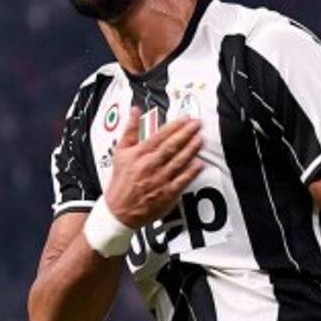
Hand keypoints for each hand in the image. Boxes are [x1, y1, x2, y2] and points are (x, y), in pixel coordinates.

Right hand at [104, 107, 202, 228]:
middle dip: (187, 133)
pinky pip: (182, 181)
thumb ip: (130, 129)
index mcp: (139, 154)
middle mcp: (150, 166)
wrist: (119, 210)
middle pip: (172, 146)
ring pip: (179, 161)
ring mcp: (159, 180)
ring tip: (201, 139)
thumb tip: (135, 110)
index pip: (160, 136)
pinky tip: (200, 163)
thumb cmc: (121, 180)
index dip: (175, 126)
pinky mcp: (167, 194)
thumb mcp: (121, 151)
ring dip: (192, 149)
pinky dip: (191, 172)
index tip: (186, 118)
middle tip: (198, 124)